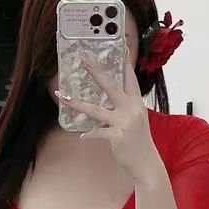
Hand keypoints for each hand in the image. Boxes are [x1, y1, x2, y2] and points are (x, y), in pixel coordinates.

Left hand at [54, 50, 164, 183]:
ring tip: (62, 97)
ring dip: (77, 103)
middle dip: (96, 72)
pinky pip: (98, 133)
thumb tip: (111, 95)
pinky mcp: (118, 136)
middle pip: (110, 86)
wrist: (146, 162)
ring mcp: (125, 122)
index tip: (121, 46)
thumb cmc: (137, 139)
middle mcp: (131, 109)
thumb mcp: (135, 118)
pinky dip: (90, 134)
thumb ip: (125, 105)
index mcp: (136, 102)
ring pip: (96, 110)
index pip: (129, 78)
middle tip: (83, 59)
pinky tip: (82, 136)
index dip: (125, 62)